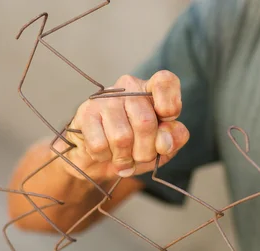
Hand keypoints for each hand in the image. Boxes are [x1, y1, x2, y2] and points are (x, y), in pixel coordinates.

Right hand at [54, 70, 188, 181]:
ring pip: (122, 137)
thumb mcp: (163, 147)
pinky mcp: (85, 114)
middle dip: (146, 152)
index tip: (167, 119)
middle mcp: (128, 88)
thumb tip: (164, 141)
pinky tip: (105, 153)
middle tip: (140, 157)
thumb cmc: (136, 148)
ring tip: (123, 158)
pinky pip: (100, 145)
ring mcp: (105, 99)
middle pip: (145, 123)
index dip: (170, 103)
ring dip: (124, 158)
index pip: (165, 81)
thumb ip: (174, 138)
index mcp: (151, 90)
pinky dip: (105, 157)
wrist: (98, 159)